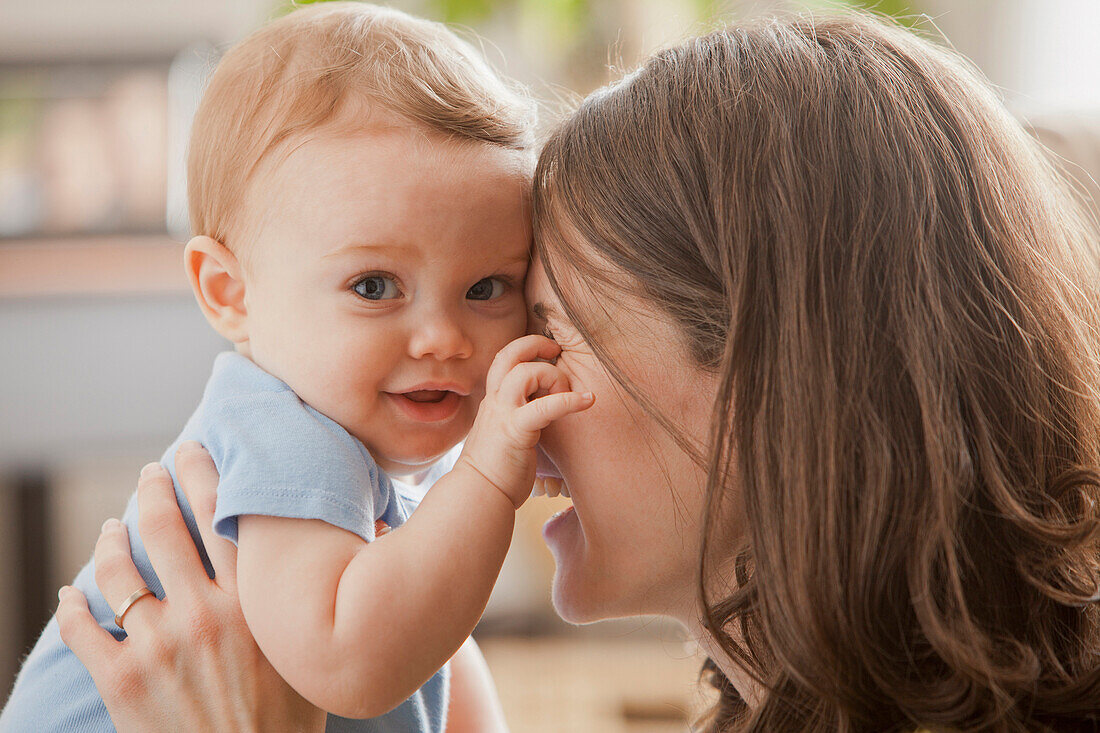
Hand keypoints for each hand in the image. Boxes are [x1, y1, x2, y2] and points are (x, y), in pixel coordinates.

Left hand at [55, 443, 325, 732]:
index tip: (194, 450)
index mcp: (253, 601)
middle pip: (165, 527)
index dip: (203, 473)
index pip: (221, 514)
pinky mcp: (121, 681)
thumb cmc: (290, 719)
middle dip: (155, 489)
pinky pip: (84, 628)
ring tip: (112, 526)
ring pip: (119, 569)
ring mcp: (158, 646)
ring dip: (110, 538)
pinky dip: (72, 604)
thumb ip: (321, 591)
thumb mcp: (314, 647)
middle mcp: (204, 613)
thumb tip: (369, 528)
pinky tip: (71, 592)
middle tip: (153, 473)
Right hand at [458, 335, 592, 508]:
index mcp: (494, 402)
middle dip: (535, 344)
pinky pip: (544, 407)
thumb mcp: (507, 434)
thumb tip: (544, 411)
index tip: (548, 353)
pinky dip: (569, 401)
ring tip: (568, 396)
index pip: (504, 360)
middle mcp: (496, 402)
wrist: (479, 495)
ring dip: (553, 376)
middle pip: (509, 355)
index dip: (525, 349)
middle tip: (557, 350)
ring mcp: (503, 414)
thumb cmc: (497, 471)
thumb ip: (521, 417)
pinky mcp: (515, 431)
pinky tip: (588, 402)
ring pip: (525, 373)